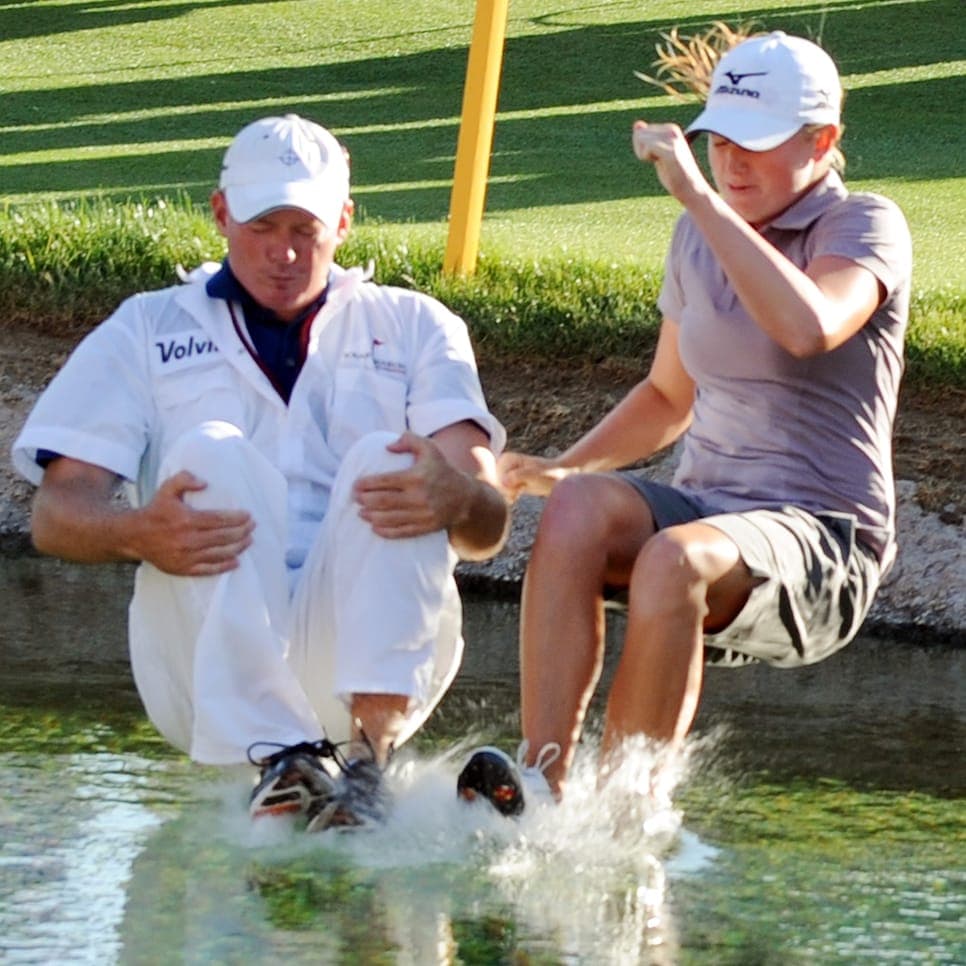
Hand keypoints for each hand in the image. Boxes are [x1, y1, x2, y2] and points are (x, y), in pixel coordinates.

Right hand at [134, 471, 253, 575]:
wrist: (134, 536)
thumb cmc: (155, 511)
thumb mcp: (167, 489)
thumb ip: (184, 480)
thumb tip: (204, 483)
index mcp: (187, 520)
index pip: (219, 520)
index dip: (237, 518)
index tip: (249, 515)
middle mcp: (188, 540)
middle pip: (224, 537)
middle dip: (242, 532)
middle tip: (253, 526)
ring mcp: (187, 556)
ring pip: (220, 553)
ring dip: (238, 547)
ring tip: (249, 540)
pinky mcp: (183, 568)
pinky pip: (209, 569)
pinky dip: (224, 566)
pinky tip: (236, 561)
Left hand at [352, 432, 470, 538]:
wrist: (465, 497)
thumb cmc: (442, 470)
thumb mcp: (430, 448)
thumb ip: (409, 440)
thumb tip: (388, 447)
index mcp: (416, 476)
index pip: (384, 481)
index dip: (366, 484)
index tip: (355, 485)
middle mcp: (419, 496)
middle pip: (383, 501)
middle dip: (365, 500)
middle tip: (355, 498)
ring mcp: (422, 514)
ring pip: (389, 517)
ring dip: (371, 516)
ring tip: (361, 513)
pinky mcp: (425, 527)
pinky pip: (401, 531)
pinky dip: (385, 531)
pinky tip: (374, 527)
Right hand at [498, 450, 573, 499]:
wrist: (559, 478)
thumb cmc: (548, 474)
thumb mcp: (534, 474)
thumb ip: (518, 476)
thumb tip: (503, 482)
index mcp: (506, 458)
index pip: (497, 478)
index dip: (507, 486)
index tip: (521, 484)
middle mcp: (503, 464)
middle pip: (495, 485)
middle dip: (507, 491)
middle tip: (521, 487)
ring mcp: (505, 474)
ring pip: (498, 491)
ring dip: (509, 494)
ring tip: (521, 489)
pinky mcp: (509, 483)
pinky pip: (502, 495)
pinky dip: (510, 497)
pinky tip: (518, 494)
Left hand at [632, 121, 709, 203]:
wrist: (690, 188)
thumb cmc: (674, 174)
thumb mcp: (658, 154)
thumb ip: (648, 138)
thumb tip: (637, 124)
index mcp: (670, 129)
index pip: (640, 132)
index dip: (641, 148)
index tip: (656, 157)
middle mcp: (672, 130)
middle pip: (639, 134)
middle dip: (641, 150)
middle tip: (657, 161)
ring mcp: (672, 139)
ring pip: (641, 139)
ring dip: (644, 154)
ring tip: (659, 162)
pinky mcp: (671, 150)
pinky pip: (647, 148)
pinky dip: (646, 157)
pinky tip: (658, 163)